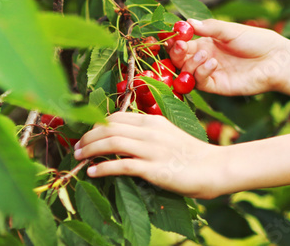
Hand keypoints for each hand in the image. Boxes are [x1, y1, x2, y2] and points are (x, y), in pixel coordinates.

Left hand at [74, 112, 220, 197]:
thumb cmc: (191, 154)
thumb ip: (147, 134)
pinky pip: (121, 165)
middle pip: (109, 127)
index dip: (96, 124)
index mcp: (153, 120)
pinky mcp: (153, 168)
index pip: (116, 116)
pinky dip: (103, 167)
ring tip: (78, 157)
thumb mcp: (168, 135)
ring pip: (111, 142)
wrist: (214, 167)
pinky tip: (92, 172)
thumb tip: (124, 138)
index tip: (85, 133)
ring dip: (89, 149)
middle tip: (75, 147)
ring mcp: (151, 149)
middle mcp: (150, 131)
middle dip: (87, 136)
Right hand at [167, 18, 289, 96]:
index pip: (183, 42)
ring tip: (204, 54)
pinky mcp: (217, 86)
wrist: (276, 59)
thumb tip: (187, 21)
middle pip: (180, 59)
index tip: (170, 35)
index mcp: (207, 42)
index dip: (174, 39)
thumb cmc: (257, 41)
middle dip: (176, 52)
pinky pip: (199, 82)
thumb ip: (210, 27)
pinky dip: (201, 72)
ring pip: (186, 72)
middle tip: (180, 45)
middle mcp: (205, 58)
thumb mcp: (231, 30)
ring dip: (189, 62)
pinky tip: (212, 62)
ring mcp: (210, 73)